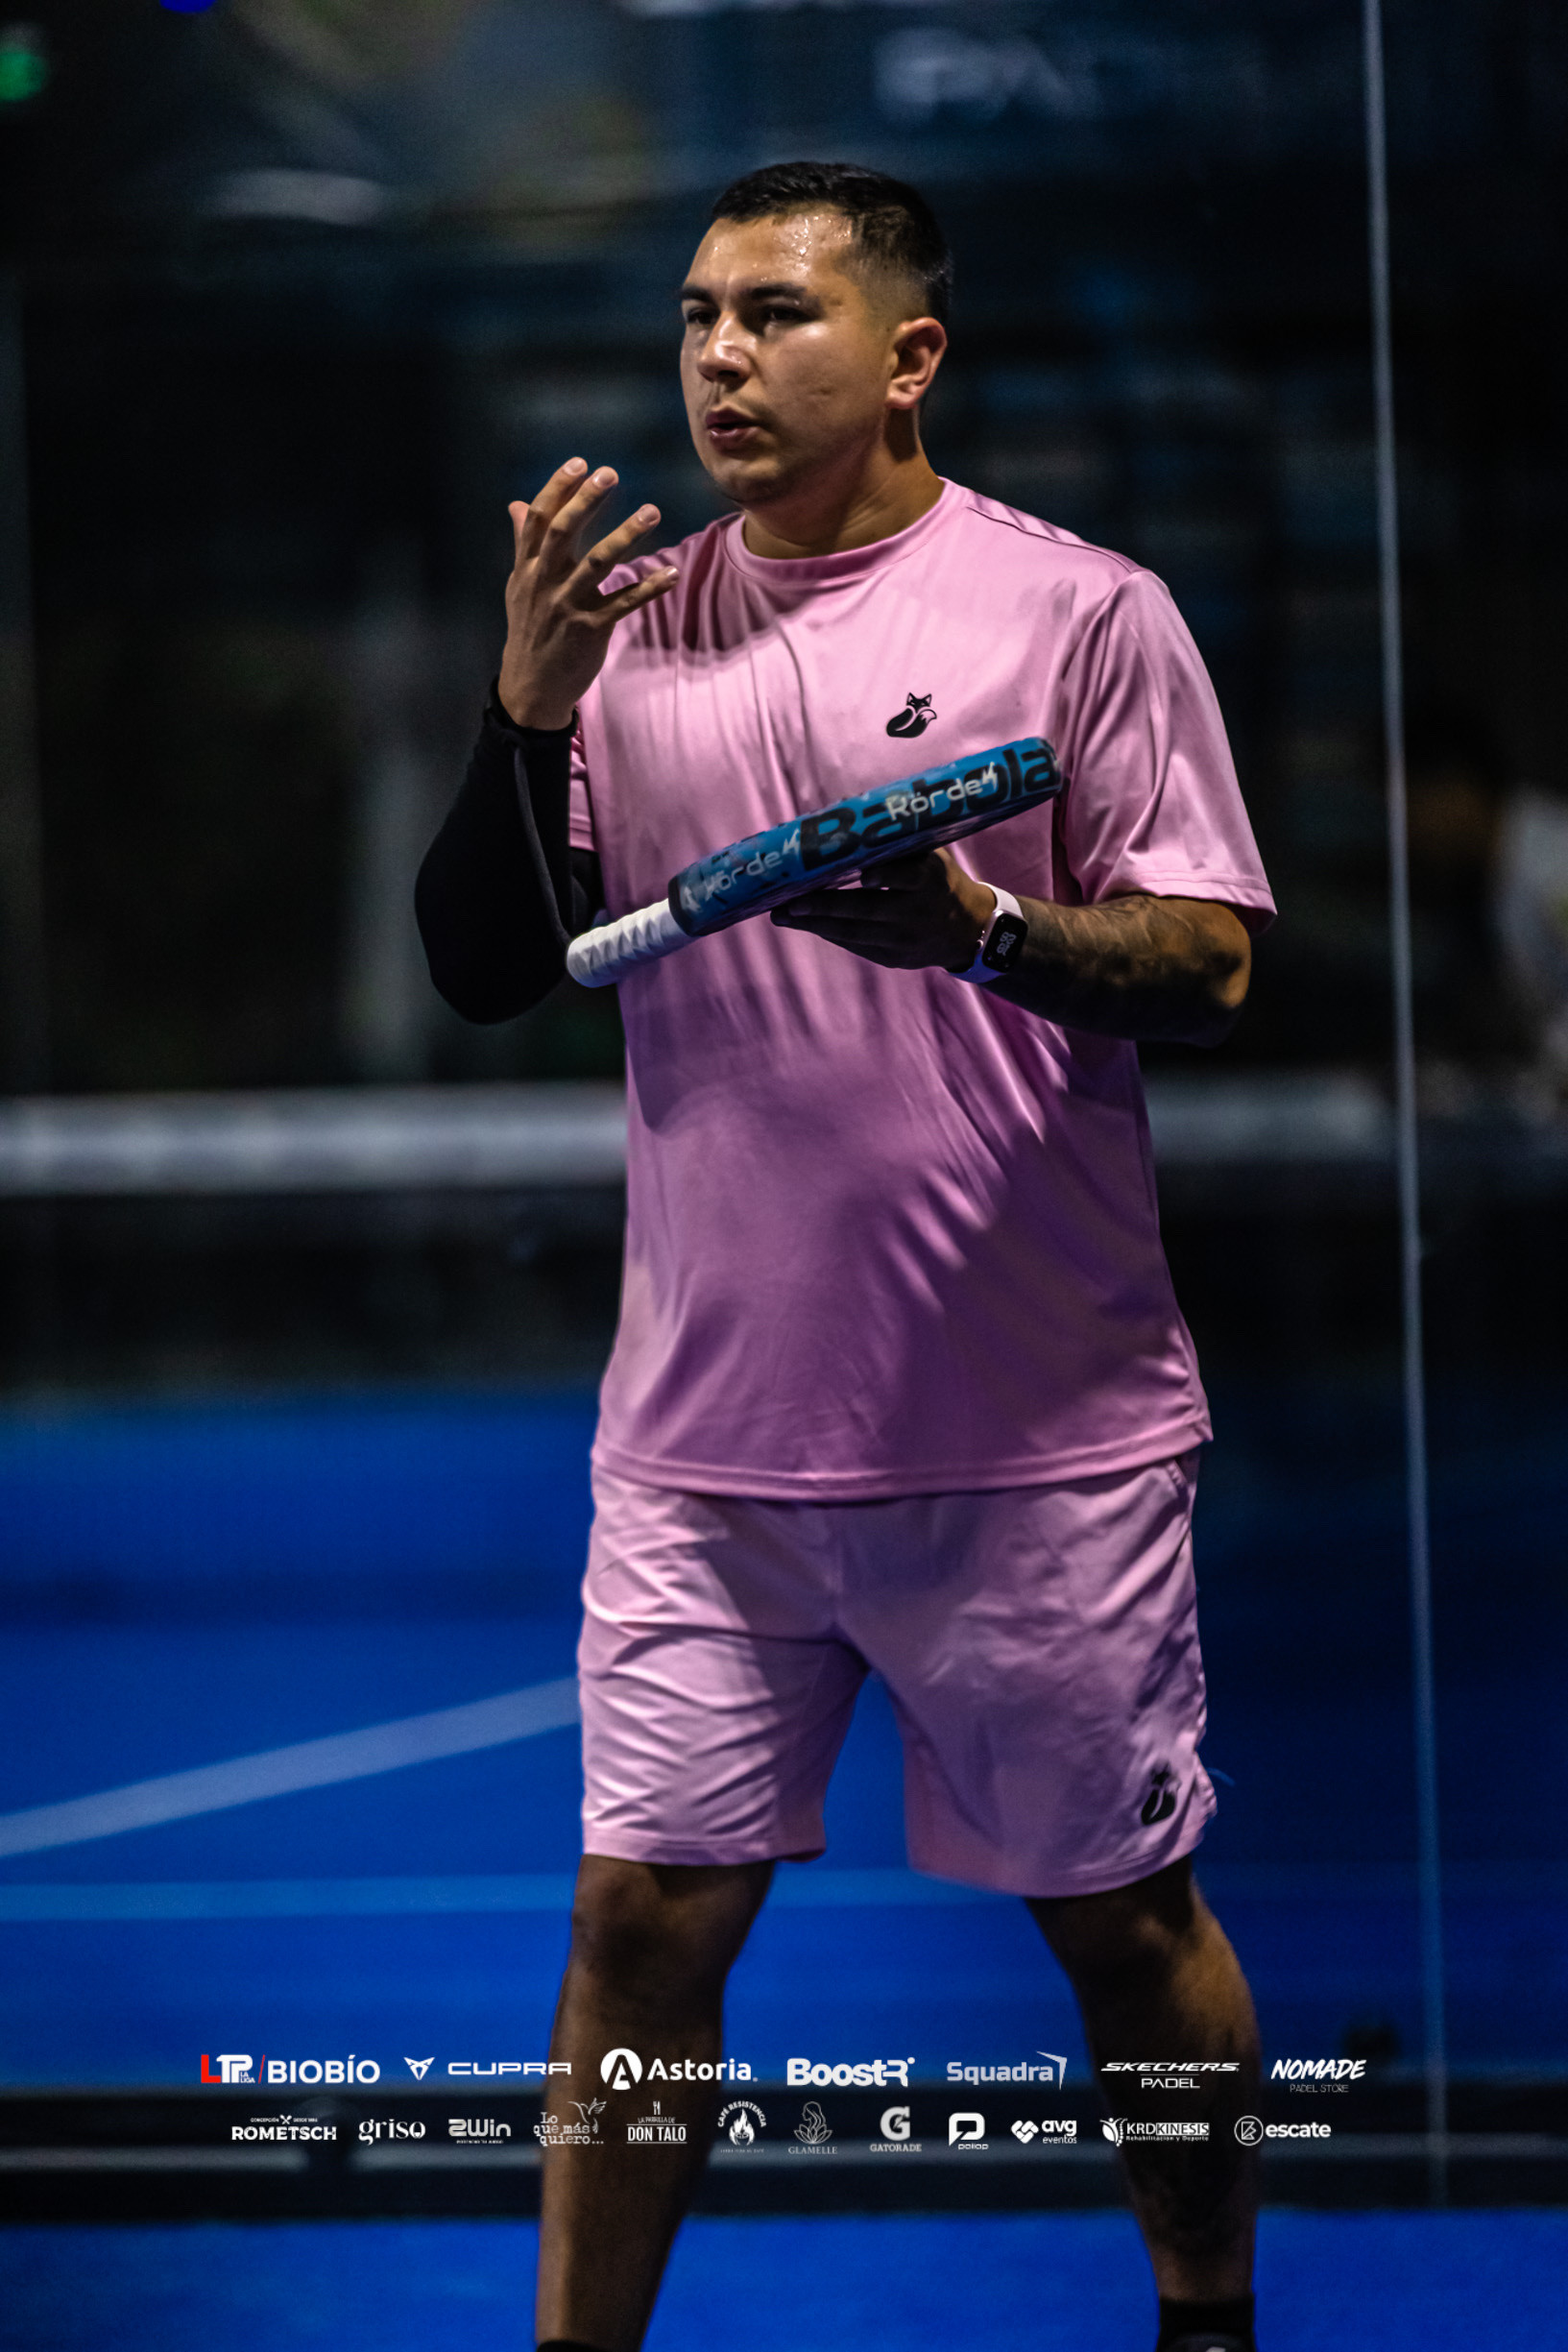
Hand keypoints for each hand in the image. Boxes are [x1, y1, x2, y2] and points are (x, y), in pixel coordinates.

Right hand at [497, 459, 677, 729]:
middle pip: (563, 533)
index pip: (539, 520)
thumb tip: (517, 505)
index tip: (580, 464)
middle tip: (610, 473)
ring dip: (626, 535)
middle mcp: (544, 582)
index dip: (558, 489)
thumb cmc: (530, 628)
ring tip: (651, 511)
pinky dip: (648, 587)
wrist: (532, 685)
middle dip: (585, 501)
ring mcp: (567, 606)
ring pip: (598, 564)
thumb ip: (524, 544)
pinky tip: (670, 572)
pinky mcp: (591, 629)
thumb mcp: (520, 585)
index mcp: (528, 568)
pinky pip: (623, 603)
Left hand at [771, 847, 994, 970]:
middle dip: (825, 907)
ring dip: (815, 924)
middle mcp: (919, 913)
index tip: (865, 875)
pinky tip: (803, 923)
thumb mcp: (932, 857)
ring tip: (781, 916)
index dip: (887, 876)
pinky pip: (856, 945)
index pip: (910, 877)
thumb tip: (850, 818)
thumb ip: (899, 845)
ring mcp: (905, 941)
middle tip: (789, 902)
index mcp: (932, 880)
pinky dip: (829, 933)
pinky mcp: (894, 959)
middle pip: (868, 910)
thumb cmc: (939, 880)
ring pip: (855, 932)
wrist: (967, 930)